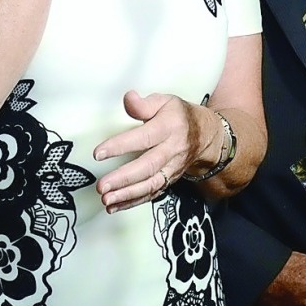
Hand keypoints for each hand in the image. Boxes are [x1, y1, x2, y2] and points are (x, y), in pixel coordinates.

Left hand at [92, 91, 218, 212]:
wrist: (205, 135)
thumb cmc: (180, 116)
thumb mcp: (164, 101)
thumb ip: (143, 104)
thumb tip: (128, 99)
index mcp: (169, 127)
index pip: (144, 137)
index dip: (121, 145)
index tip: (99, 152)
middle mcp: (172, 150)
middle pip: (147, 166)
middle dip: (123, 178)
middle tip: (102, 185)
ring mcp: (172, 168)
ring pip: (151, 184)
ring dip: (127, 195)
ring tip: (107, 199)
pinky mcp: (170, 180)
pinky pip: (153, 194)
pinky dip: (133, 202)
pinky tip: (116, 206)